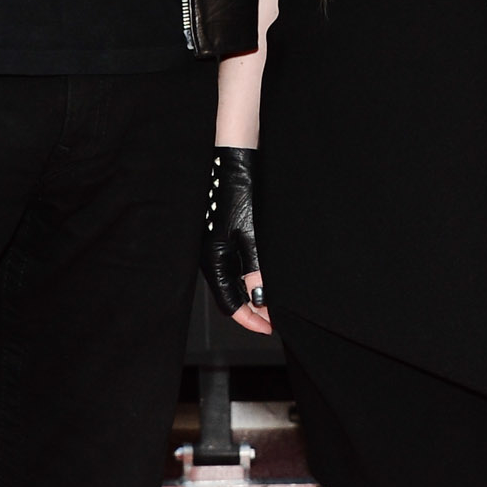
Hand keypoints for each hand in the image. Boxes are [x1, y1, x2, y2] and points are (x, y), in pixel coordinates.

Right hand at [201, 145, 272, 333]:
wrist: (231, 158)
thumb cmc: (237, 192)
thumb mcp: (250, 235)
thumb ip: (255, 270)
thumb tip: (262, 300)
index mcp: (212, 260)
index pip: (229, 304)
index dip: (250, 319)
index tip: (269, 328)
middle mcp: (211, 256)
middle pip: (230, 295)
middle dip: (253, 308)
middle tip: (275, 317)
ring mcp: (216, 245)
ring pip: (234, 281)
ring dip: (253, 292)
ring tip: (274, 298)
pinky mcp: (224, 233)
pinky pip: (235, 264)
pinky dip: (250, 275)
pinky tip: (265, 274)